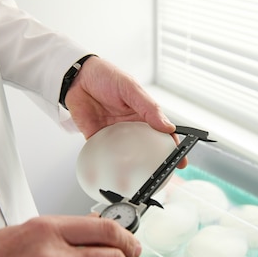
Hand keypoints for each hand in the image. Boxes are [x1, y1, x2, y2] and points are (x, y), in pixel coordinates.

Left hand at [65, 57, 187, 167]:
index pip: (163, 134)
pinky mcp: (97, 138)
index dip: (173, 148)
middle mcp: (131, 126)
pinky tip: (113, 172)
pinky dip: (108, 163)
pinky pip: (104, 154)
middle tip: (162, 176)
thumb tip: (168, 126)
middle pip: (147, 149)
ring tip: (139, 180)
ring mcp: (115, 134)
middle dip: (156, 163)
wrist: (77, 77)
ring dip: (132, 166)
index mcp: (143, 115)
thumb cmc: (106, 76)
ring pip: (127, 155)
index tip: (181, 161)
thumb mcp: (130, 88)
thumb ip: (149, 107)